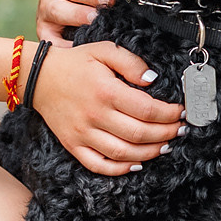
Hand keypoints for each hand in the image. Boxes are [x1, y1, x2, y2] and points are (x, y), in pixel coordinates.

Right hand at [33, 39, 183, 175]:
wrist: (39, 77)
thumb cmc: (76, 63)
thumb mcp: (105, 50)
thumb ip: (131, 63)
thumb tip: (153, 80)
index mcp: (106, 91)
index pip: (147, 109)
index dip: (169, 114)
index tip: (181, 112)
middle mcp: (95, 115)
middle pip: (139, 133)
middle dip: (166, 134)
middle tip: (180, 130)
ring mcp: (83, 133)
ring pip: (123, 153)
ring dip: (150, 153)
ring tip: (165, 146)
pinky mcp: (73, 145)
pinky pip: (98, 165)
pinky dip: (119, 169)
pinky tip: (136, 164)